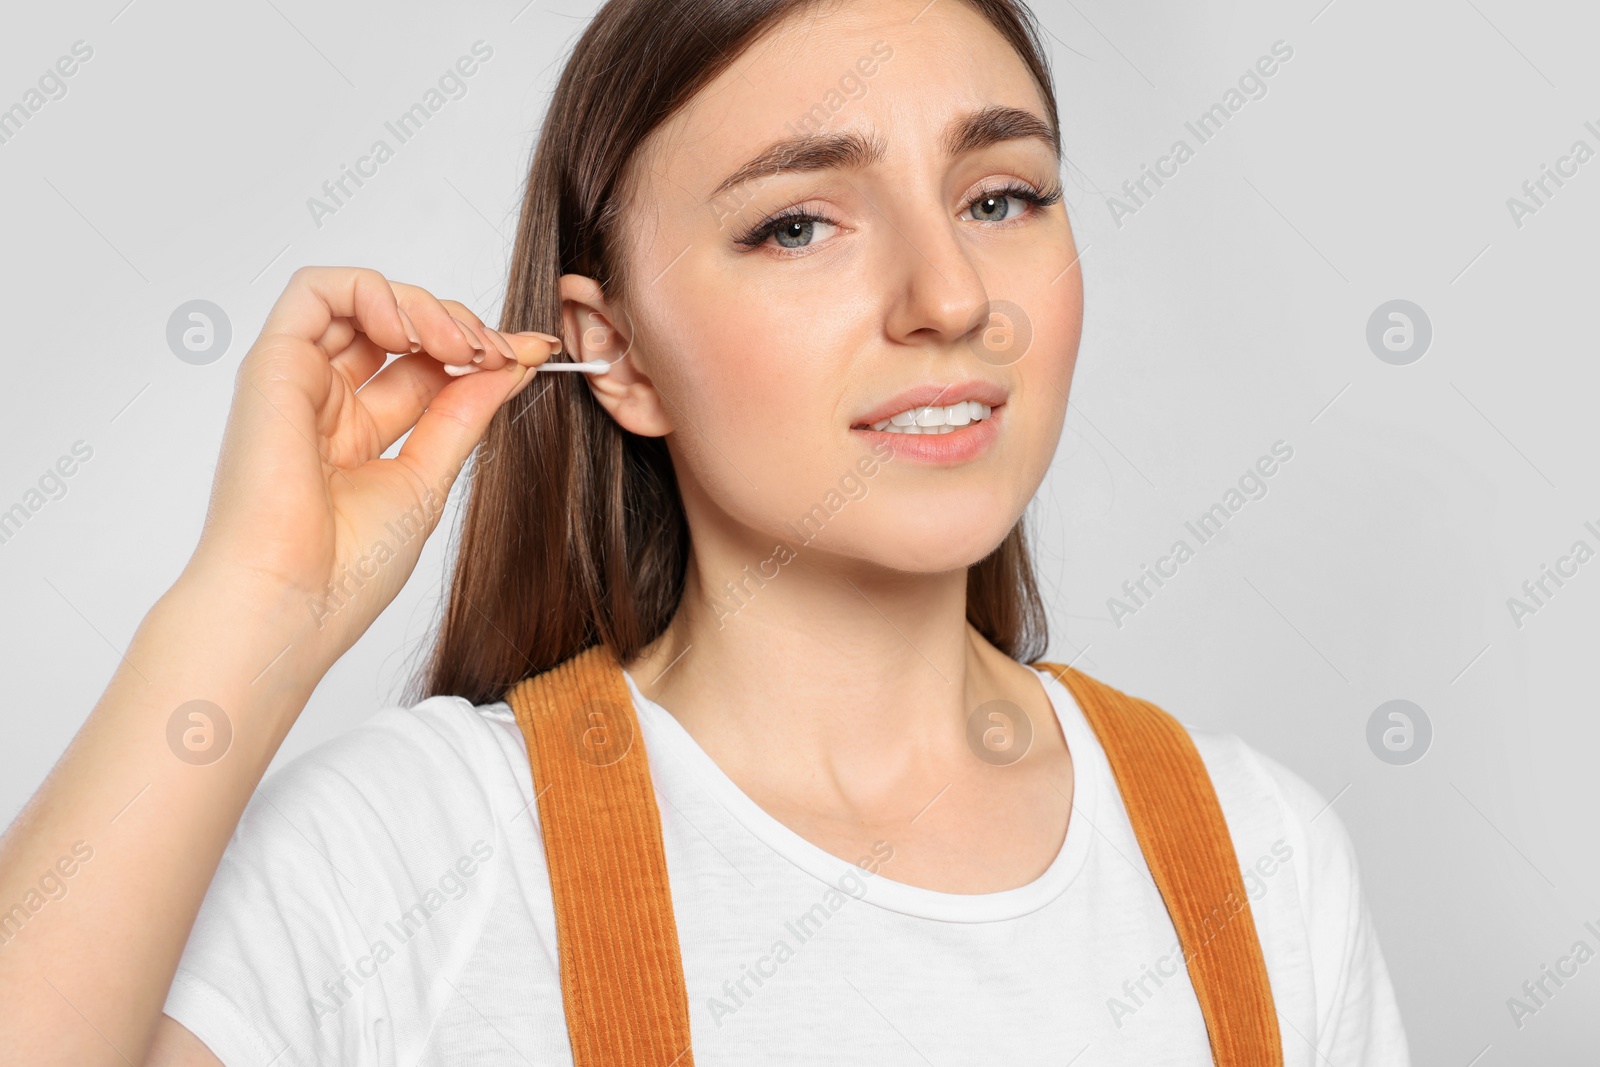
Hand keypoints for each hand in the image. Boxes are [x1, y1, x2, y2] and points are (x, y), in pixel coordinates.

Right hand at [184, 266, 558, 670]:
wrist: (295, 602)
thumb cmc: (346, 568)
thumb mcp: (430, 478)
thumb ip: (464, 414)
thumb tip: (511, 365)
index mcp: (359, 437)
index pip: (427, 369)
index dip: (480, 351)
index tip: (535, 353)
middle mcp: (327, 404)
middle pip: (400, 329)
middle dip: (460, 327)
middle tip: (500, 354)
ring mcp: (300, 381)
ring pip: (363, 299)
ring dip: (424, 307)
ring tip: (462, 345)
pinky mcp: (273, 364)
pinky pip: (317, 292)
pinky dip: (374, 293)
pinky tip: (411, 332)